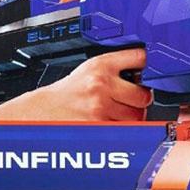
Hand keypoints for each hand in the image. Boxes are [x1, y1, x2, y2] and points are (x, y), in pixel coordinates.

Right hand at [0, 48, 151, 121]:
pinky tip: (108, 125)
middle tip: (130, 101)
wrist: (35, 114)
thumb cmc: (63, 95)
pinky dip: (121, 131)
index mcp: (99, 66)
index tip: (154, 68)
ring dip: (132, 118)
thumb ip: (114, 71)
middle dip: (140, 100)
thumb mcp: (86, 72)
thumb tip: (145, 76)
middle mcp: (101, 84)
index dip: (149, 64)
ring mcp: (100, 108)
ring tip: (115, 114)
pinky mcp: (97, 128)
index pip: (139, 57)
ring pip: (136, 116)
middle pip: (144, 95)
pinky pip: (123, 131)